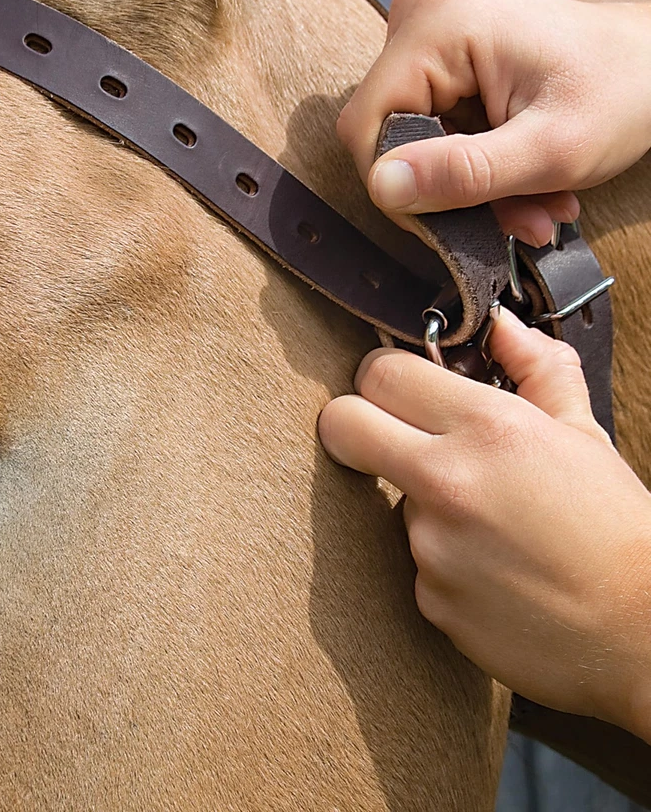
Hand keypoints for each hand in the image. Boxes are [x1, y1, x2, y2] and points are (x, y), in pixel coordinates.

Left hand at [318, 309, 650, 740]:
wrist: (644, 636)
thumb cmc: (619, 529)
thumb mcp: (584, 435)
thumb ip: (536, 369)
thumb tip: (501, 325)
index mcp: (488, 428)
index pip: (379, 373)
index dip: (383, 375)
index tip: (397, 389)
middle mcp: (448, 483)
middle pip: (342, 425)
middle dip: (353, 423)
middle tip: (389, 436)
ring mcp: (431, 547)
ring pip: (388, 500)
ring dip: (423, 504)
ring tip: (492, 526)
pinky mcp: (428, 600)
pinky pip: (413, 563)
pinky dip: (443, 561)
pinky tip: (493, 570)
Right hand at [337, 0, 650, 245]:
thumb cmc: (623, 91)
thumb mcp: (551, 148)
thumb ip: (465, 172)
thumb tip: (382, 188)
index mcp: (437, 26)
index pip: (367, 128)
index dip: (400, 187)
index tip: (456, 222)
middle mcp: (419, 18)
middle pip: (389, 136)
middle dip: (447, 192)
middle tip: (516, 217)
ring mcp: (427, 35)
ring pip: (411, 142)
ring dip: (467, 188)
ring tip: (533, 205)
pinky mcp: (438, 56)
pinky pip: (430, 130)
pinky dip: (473, 167)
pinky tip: (521, 183)